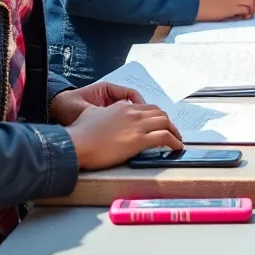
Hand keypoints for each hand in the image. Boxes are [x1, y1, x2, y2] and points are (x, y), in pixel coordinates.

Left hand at [50, 82, 145, 125]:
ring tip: (140, 130)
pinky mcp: (106, 115)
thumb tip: (117, 122)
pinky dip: (125, 125)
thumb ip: (100, 114)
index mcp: (107, 89)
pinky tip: (127, 134)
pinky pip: (121, 118)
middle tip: (148, 124)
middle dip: (141, 112)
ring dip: (134, 120)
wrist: (55, 110)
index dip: (139, 103)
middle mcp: (110, 96)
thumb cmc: (69, 106)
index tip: (144, 115)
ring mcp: (109, 106)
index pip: (131, 93)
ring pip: (128, 111)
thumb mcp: (86, 109)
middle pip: (132, 102)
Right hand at [65, 103, 183, 170]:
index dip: (156, 116)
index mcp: (123, 107)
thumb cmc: (80, 133)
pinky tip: (176, 147)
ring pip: (165, 123)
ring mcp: (136, 126)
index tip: (160, 124)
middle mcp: (132, 113)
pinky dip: (174, 142)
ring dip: (174, 132)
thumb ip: (102, 112)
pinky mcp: (138, 140)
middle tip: (172, 133)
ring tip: (177, 141)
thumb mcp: (92, 114)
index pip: (147, 108)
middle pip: (159, 113)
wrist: (76, 144)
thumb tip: (103, 115)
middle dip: (168, 123)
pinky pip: (164, 138)